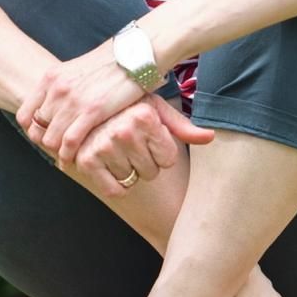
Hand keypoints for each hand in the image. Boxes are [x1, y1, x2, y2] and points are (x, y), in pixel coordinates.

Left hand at [17, 39, 152, 165]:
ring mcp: (73, 100)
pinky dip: (70, 155)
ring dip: (59, 153)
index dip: (33, 131)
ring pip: (51, 139)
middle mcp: (57, 89)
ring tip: (69, 159)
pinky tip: (76, 160)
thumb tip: (58, 104)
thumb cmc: (112, 63)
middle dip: (48, 143)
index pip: (26, 115)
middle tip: (59, 152)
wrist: (135, 54)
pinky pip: (70, 142)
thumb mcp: (77, 69)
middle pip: (38, 129)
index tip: (46, 138)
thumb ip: (63, 86)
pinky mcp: (92, 111)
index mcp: (51, 78)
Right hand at [60, 95, 215, 197]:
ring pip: (132, 180)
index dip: (161, 153)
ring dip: (127, 171)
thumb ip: (183, 126)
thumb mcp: (156, 109)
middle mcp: (124, 130)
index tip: (149, 139)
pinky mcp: (86, 161)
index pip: (168, 159)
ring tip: (118, 151)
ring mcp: (103, 146)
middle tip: (131, 146)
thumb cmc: (127, 108)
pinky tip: (108, 166)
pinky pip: (114, 190)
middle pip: (151, 172)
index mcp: (144, 116)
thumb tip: (210, 137)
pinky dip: (114, 185)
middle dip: (144, 163)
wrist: (87, 106)